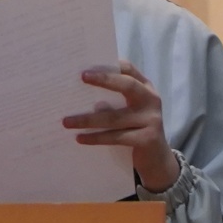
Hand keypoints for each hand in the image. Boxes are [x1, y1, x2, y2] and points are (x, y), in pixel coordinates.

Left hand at [61, 60, 179, 192]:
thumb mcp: (129, 110)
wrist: (156, 159)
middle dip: (105, 80)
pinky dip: (96, 138)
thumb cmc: (135, 129)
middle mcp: (151, 100)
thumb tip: (80, 88)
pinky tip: (80, 138)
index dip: (112, 66)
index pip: (130, 70)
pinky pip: (116, 137)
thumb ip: (115, 98)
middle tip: (82, 76)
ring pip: (114, 117)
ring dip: (87, 119)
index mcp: (145, 88)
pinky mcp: (147, 139)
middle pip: (128, 85)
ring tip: (66, 121)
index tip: (91, 63)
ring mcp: (151, 120)